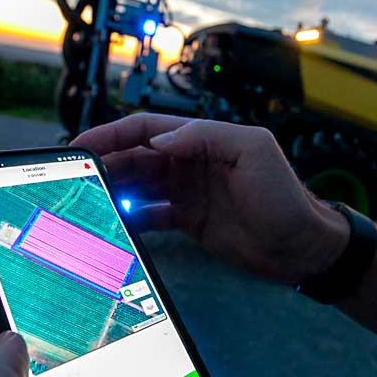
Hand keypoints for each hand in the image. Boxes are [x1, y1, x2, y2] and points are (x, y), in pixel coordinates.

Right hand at [72, 113, 347, 283]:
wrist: (302, 247)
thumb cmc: (284, 196)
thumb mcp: (253, 151)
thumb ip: (206, 136)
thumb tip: (158, 141)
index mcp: (203, 139)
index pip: (147, 129)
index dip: (112, 133)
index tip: (82, 144)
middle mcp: (191, 161)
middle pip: (135, 156)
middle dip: (104, 163)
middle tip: (74, 177)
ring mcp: (188, 191)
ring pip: (138, 184)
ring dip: (112, 190)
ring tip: (86, 200)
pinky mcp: (189, 220)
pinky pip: (150, 215)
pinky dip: (130, 217)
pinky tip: (112, 224)